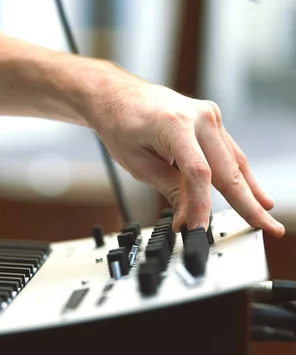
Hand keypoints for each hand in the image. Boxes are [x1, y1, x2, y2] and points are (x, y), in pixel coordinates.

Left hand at [73, 61, 283, 236]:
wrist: (117, 95)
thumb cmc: (121, 125)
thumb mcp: (137, 163)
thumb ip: (169, 189)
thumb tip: (188, 217)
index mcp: (176, 124)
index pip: (198, 173)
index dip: (201, 205)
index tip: (199, 228)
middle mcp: (200, 116)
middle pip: (228, 168)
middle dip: (247, 203)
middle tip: (267, 229)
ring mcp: (209, 116)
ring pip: (234, 162)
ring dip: (250, 192)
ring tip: (265, 218)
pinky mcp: (211, 120)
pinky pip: (228, 153)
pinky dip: (239, 175)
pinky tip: (254, 194)